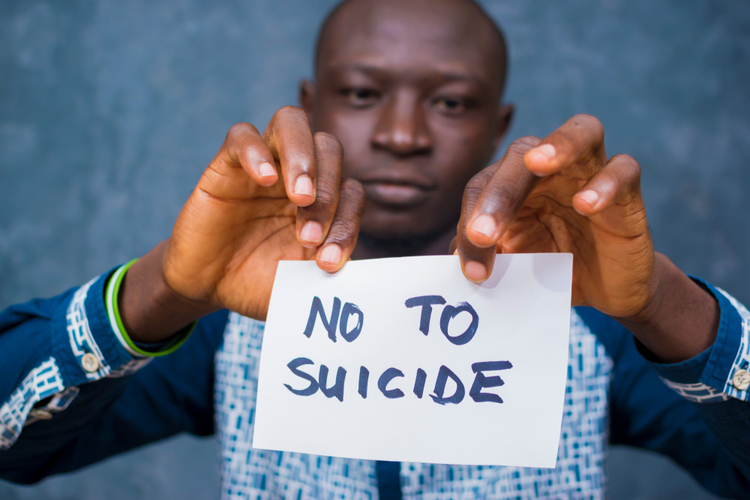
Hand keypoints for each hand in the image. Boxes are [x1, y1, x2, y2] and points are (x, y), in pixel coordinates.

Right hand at [120, 106, 364, 340]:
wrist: (209, 287)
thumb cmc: (260, 283)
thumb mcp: (303, 282)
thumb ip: (331, 269)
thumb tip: (365, 275)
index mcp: (323, 201)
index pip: (351, 191)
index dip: (347, 224)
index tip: (328, 262)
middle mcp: (297, 176)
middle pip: (328, 147)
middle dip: (328, 192)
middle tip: (308, 237)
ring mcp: (263, 165)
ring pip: (291, 122)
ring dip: (303, 158)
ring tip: (301, 196)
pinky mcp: (225, 166)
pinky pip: (242, 135)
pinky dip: (256, 151)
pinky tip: (264, 180)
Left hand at [456, 114, 652, 317]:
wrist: (604, 289)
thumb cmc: (551, 267)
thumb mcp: (513, 264)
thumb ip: (486, 254)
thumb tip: (453, 256)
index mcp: (513, 182)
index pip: (482, 185)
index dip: (471, 222)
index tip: (471, 268)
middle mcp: (551, 168)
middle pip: (521, 155)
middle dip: (498, 194)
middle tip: (483, 234)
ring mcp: (592, 173)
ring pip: (583, 132)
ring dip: (560, 144)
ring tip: (538, 163)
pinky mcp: (628, 194)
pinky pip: (625, 170)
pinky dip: (607, 182)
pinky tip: (586, 204)